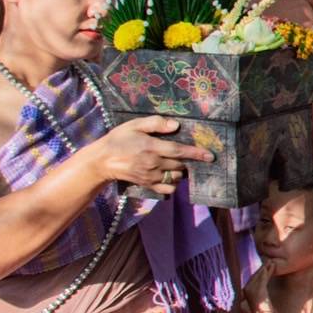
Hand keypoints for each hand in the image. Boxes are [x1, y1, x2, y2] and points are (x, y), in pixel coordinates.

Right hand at [86, 116, 214, 194]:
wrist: (102, 161)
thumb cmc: (119, 139)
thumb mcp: (134, 125)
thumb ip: (155, 123)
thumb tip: (175, 125)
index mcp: (151, 147)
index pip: (179, 151)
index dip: (196, 153)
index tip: (210, 156)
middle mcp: (153, 164)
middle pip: (180, 164)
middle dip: (189, 161)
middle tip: (192, 155)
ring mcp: (151, 176)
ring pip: (176, 177)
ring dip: (181, 171)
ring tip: (179, 164)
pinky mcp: (147, 185)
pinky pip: (167, 189)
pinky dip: (173, 184)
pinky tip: (171, 176)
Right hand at [243, 262, 275, 312]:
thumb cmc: (262, 310)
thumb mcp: (260, 299)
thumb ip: (260, 292)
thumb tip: (263, 289)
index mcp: (246, 290)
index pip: (254, 278)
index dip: (260, 271)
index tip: (265, 265)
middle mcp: (247, 289)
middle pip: (257, 275)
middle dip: (263, 267)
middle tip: (269, 260)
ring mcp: (252, 290)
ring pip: (260, 276)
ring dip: (266, 268)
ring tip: (271, 261)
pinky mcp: (259, 291)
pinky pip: (263, 279)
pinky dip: (266, 272)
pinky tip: (269, 267)